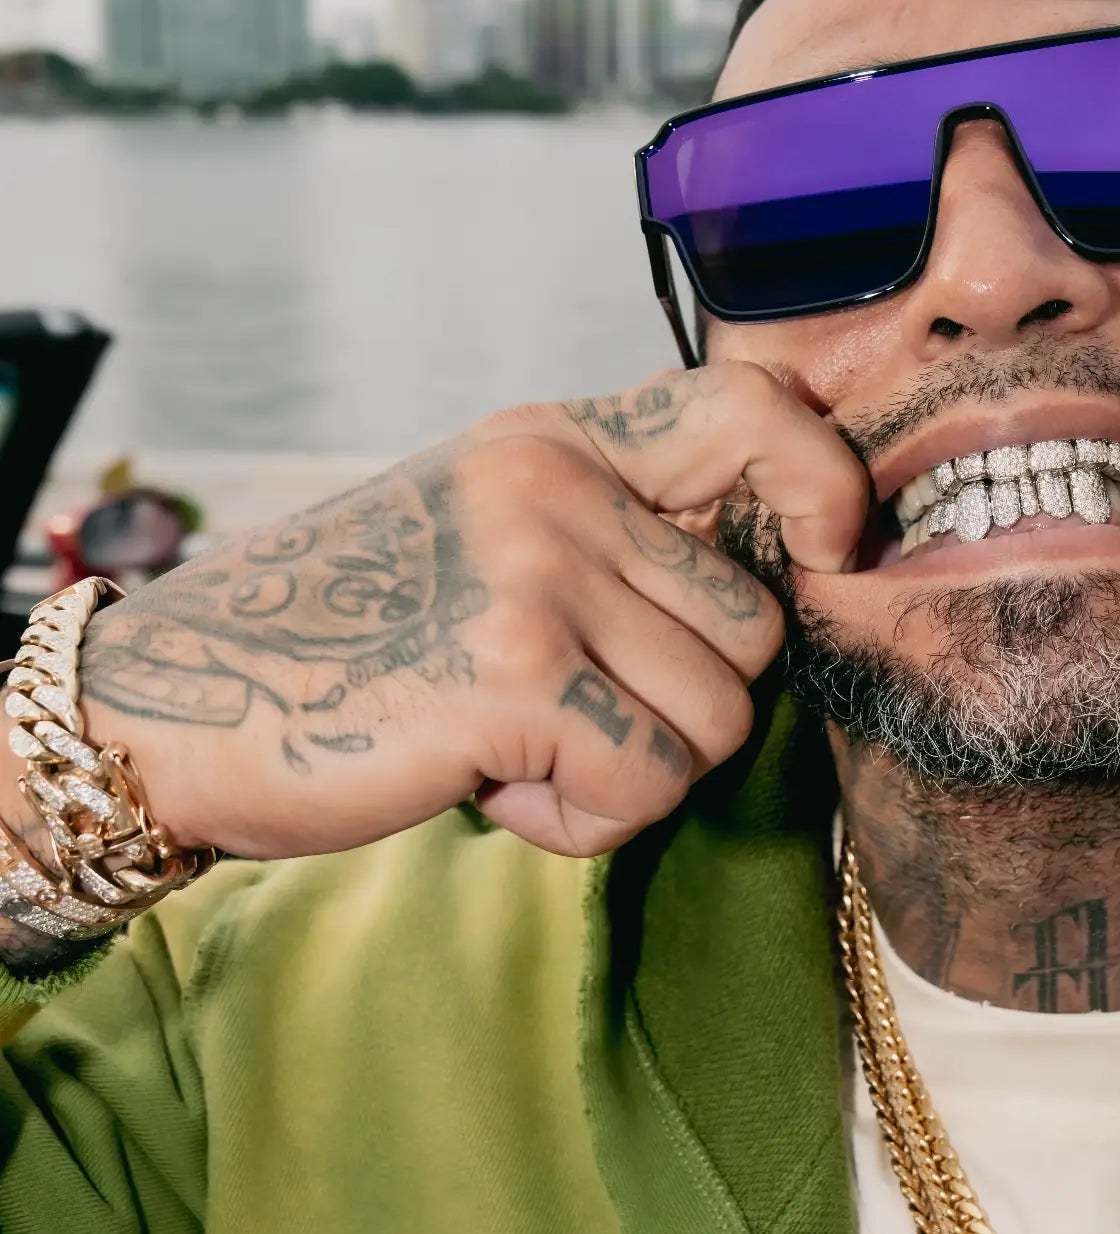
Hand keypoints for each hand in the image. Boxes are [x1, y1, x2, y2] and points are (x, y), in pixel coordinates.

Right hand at [69, 366, 868, 858]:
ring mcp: (536, 577)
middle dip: (685, 701)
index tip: (832, 552)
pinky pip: (648, 785)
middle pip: (754, 625)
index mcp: (557, 440)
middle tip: (567, 712)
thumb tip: (780, 577)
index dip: (825, 483)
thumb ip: (616, 531)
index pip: (753, 410)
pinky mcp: (516, 679)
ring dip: (633, 770)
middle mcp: (554, 489)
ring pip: (718, 719)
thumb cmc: (350, 635)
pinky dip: (585, 823)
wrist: (173, 706)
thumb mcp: (488, 531)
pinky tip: (495, 789)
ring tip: (518, 748)